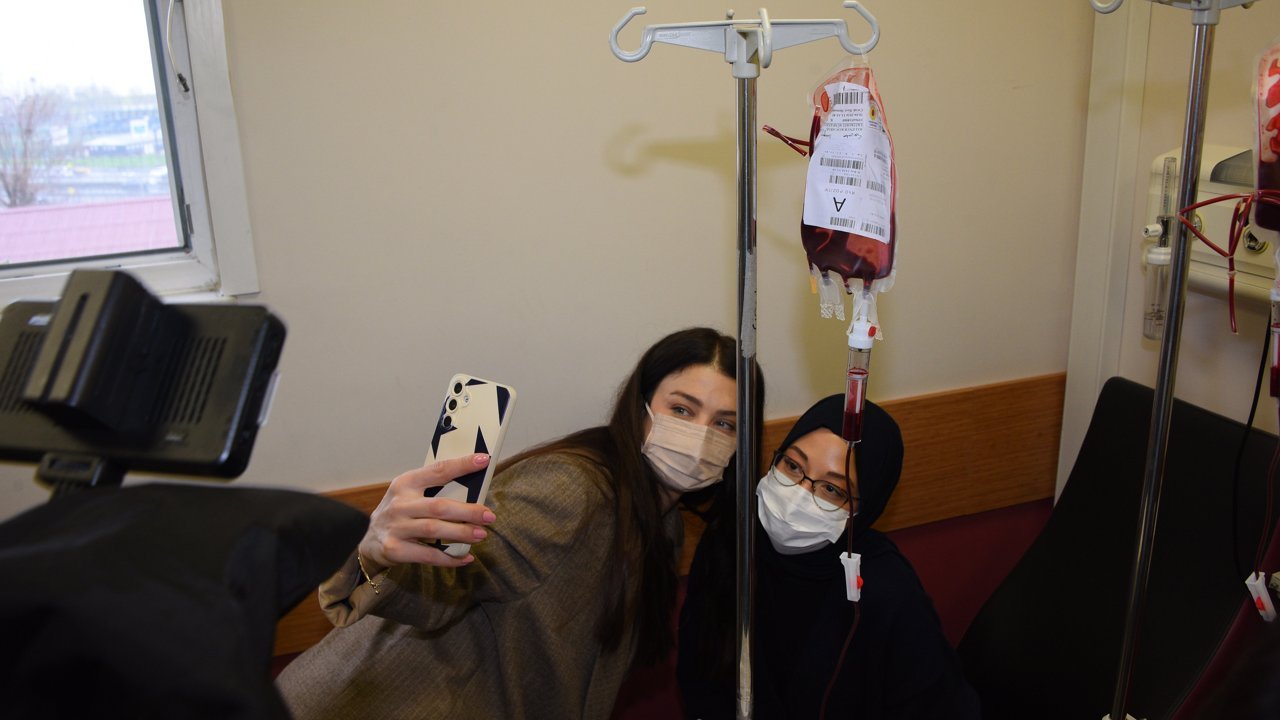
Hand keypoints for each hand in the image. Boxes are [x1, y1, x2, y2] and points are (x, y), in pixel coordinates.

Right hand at [358, 453, 497, 569]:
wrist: (366, 541)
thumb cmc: (398, 513)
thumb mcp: (408, 494)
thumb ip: (433, 490)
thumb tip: (474, 490)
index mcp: (405, 483)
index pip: (437, 470)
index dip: (462, 465)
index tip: (483, 460)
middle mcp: (399, 504)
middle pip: (439, 506)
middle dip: (468, 511)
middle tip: (489, 516)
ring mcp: (396, 527)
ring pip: (433, 529)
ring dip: (461, 533)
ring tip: (481, 535)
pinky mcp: (394, 549)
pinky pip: (427, 555)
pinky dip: (449, 558)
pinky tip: (466, 557)